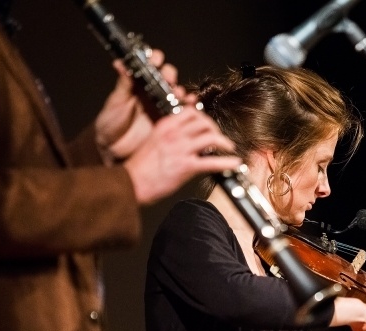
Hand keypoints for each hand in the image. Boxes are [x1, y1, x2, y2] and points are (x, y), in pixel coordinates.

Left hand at [95, 50, 182, 162]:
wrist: (114, 150)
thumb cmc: (111, 124)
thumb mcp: (116, 102)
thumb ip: (123, 84)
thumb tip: (120, 64)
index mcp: (139, 84)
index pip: (150, 65)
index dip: (155, 59)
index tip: (155, 59)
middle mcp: (153, 92)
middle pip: (168, 76)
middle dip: (170, 74)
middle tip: (167, 78)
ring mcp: (162, 107)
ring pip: (177, 92)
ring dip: (180, 90)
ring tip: (178, 94)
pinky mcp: (169, 121)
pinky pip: (183, 111)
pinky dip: (189, 106)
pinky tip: (189, 104)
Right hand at [122, 93, 240, 204]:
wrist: (131, 183)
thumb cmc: (140, 167)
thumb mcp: (154, 142)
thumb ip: (170, 136)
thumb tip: (187, 137)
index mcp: (165, 126)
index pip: (191, 112)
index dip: (204, 117)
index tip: (208, 124)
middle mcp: (174, 134)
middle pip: (204, 122)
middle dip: (216, 128)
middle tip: (220, 137)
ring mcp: (181, 149)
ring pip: (211, 137)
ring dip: (224, 142)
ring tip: (229, 147)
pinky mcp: (186, 166)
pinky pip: (212, 162)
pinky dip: (227, 162)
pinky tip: (234, 163)